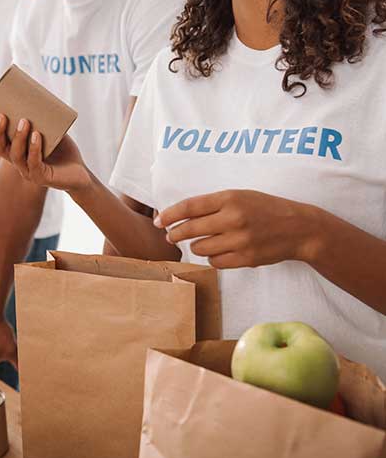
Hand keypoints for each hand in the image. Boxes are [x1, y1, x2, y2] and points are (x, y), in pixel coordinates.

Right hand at [0, 114, 90, 191]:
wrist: (80, 172)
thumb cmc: (64, 151)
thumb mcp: (51, 133)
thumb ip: (41, 121)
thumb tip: (34, 100)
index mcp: (17, 152)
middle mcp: (19, 164)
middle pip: (0, 149)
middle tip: (2, 116)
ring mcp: (29, 172)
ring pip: (16, 156)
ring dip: (18, 137)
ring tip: (24, 121)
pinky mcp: (42, 178)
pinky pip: (34, 163)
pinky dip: (34, 148)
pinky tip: (37, 136)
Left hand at [155, 190, 319, 268]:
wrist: (298, 228)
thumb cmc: (265, 208)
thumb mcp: (241, 196)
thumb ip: (213, 204)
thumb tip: (182, 215)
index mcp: (230, 198)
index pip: (190, 207)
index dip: (170, 215)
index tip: (160, 221)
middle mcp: (233, 218)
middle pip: (190, 229)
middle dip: (175, 233)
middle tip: (171, 235)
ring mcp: (240, 240)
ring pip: (200, 248)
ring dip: (196, 246)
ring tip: (203, 241)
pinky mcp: (245, 259)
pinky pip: (215, 262)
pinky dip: (212, 257)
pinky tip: (219, 250)